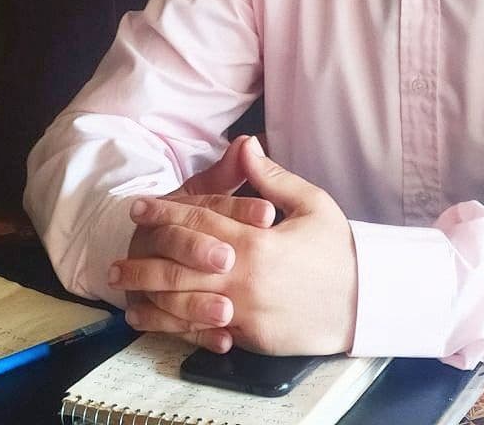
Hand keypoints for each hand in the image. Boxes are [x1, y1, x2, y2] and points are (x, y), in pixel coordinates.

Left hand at [111, 137, 357, 355]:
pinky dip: (175, 327)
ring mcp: (245, 311)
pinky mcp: (250, 337)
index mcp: (256, 241)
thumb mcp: (312, 204)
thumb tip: (246, 145)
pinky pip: (203, 332)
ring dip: (149, 297)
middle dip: (144, 260)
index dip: (164, 212)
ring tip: (124, 292)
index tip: (138, 207)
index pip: (198, 222)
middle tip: (117, 259)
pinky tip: (156, 322)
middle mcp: (243, 277)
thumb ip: (272, 177)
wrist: (366, 301)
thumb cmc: (339, 251)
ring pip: (183, 304)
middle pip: (179, 267)